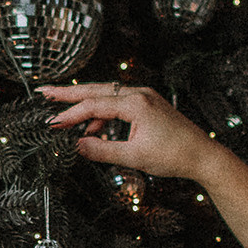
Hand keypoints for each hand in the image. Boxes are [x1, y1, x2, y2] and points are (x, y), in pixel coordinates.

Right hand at [41, 80, 215, 185]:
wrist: (203, 155)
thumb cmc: (175, 155)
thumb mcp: (134, 157)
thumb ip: (103, 151)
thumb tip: (77, 147)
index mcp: (136, 103)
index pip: (93, 105)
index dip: (69, 114)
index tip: (51, 123)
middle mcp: (139, 94)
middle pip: (96, 90)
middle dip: (69, 93)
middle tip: (44, 91)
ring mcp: (144, 97)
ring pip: (106, 97)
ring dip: (86, 109)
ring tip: (66, 122)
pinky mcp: (147, 105)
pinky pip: (118, 105)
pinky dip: (102, 116)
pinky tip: (94, 131)